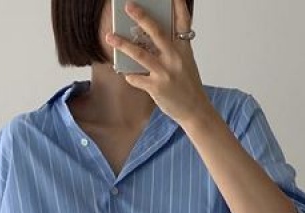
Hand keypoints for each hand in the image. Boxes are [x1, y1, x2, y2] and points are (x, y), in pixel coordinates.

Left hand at [105, 0, 210, 124]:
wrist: (194, 110)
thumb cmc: (187, 86)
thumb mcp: (185, 63)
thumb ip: (171, 50)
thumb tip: (148, 40)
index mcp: (183, 49)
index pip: (182, 22)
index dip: (178, 5)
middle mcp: (175, 58)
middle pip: (157, 33)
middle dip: (142, 17)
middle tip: (128, 6)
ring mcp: (165, 73)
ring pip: (141, 55)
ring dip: (123, 45)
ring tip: (110, 37)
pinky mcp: (156, 88)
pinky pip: (136, 78)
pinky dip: (129, 74)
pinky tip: (124, 72)